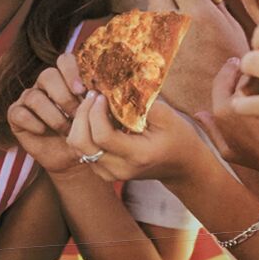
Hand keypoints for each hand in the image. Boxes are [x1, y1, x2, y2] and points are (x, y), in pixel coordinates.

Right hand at [8, 54, 86, 174]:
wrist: (68, 157)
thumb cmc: (84, 134)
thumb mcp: (94, 120)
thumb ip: (95, 105)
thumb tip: (99, 96)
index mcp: (65, 78)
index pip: (64, 60)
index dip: (71, 71)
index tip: (82, 91)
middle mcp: (44, 84)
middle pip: (48, 75)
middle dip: (65, 98)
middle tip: (77, 116)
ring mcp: (28, 98)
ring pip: (34, 96)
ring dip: (53, 116)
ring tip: (66, 130)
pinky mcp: (15, 115)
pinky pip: (19, 113)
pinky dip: (33, 123)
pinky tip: (44, 131)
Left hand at [66, 92, 195, 182]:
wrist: (181, 166)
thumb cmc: (177, 137)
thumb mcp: (168, 116)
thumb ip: (143, 103)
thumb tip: (117, 86)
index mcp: (137, 155)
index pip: (102, 136)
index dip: (95, 112)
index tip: (102, 95)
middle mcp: (119, 169)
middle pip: (81, 143)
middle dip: (82, 115)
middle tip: (93, 96)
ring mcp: (109, 173)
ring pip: (76, 147)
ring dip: (79, 122)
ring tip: (92, 105)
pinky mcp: (102, 171)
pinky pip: (81, 150)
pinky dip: (83, 131)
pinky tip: (95, 117)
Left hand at [146, 0, 247, 116]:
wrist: (212, 106)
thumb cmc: (227, 68)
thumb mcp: (231, 29)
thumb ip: (213, 1)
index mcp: (198, 13)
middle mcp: (172, 23)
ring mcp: (154, 40)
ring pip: (147, 7)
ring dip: (157, 7)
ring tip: (173, 18)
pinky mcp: (143, 55)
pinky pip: (141, 31)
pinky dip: (150, 30)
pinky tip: (163, 38)